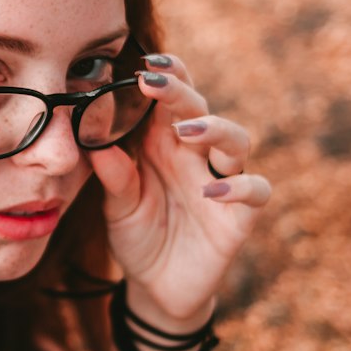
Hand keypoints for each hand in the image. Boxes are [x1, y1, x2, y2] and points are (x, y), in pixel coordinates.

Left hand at [89, 53, 270, 321]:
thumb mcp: (117, 208)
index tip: (144, 62)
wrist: (156, 288)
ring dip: (215, 129)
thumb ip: (113, 176)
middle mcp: (196, 158)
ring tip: (186, 131)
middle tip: (154, 83)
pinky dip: (240, 186)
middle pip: (201, 111)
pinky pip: (256, 191)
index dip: (167, 76)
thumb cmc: (138, 236)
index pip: (171, 100)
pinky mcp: (239, 218)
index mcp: (164, 146)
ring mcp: (222, 184)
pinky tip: (212, 191)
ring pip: (237, 141)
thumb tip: (94, 141)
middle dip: (182, 92)